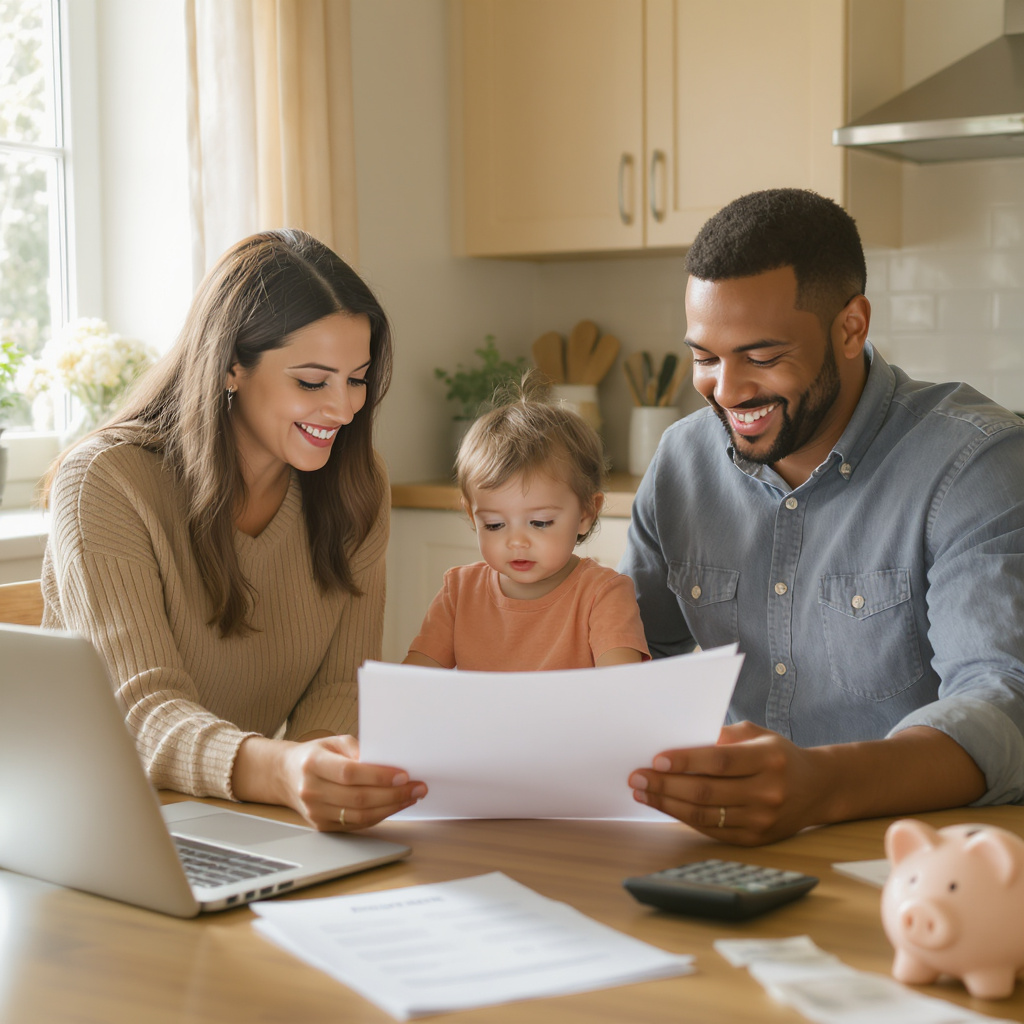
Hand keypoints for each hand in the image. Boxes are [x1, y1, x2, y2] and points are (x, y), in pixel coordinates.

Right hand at [235, 734, 426, 830]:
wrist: (287, 775)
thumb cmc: (317, 755)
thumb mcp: (335, 741)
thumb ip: (359, 749)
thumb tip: (387, 762)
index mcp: (313, 764)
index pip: (349, 773)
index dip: (378, 776)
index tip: (404, 774)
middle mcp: (311, 790)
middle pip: (358, 798)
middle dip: (394, 794)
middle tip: (417, 787)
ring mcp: (315, 812)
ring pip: (360, 816)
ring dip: (392, 807)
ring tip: (412, 796)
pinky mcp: (322, 825)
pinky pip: (357, 824)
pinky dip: (380, 816)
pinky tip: (395, 805)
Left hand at [628, 721, 827, 845]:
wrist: (816, 788)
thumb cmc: (776, 754)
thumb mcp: (756, 734)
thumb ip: (721, 736)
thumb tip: (678, 742)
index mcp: (768, 759)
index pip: (719, 761)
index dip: (686, 761)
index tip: (656, 760)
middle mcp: (768, 792)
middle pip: (706, 791)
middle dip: (665, 785)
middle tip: (636, 777)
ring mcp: (762, 820)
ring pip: (705, 815)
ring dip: (668, 804)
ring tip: (643, 793)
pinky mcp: (755, 839)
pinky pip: (711, 830)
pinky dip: (684, 818)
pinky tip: (666, 807)